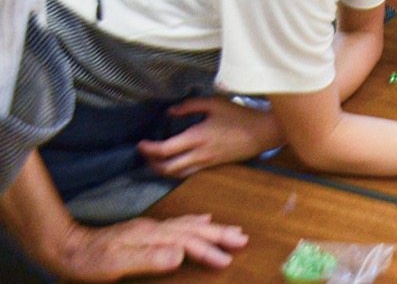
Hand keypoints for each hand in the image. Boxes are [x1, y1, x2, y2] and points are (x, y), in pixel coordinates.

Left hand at [51, 213, 246, 280]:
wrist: (66, 247)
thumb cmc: (90, 262)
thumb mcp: (116, 264)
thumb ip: (149, 257)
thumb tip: (181, 252)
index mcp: (152, 235)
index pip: (187, 241)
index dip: (209, 250)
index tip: (229, 259)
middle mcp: (155, 228)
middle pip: (193, 229)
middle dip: (219, 234)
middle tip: (243, 239)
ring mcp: (151, 228)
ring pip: (189, 225)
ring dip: (212, 228)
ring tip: (233, 230)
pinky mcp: (146, 231)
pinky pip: (179, 223)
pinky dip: (195, 222)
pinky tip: (202, 221)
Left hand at [137, 97, 281, 177]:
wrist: (261, 133)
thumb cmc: (239, 115)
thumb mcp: (215, 103)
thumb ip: (190, 106)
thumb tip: (170, 112)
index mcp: (197, 137)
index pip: (165, 150)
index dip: (149, 149)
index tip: (140, 143)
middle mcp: (199, 154)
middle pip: (166, 168)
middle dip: (151, 163)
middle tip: (144, 153)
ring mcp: (206, 163)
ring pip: (176, 174)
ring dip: (162, 169)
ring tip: (155, 160)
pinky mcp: (212, 166)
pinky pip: (188, 173)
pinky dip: (175, 170)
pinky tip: (174, 162)